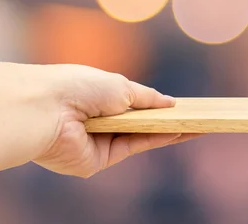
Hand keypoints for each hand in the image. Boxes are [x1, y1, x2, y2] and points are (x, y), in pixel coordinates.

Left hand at [0, 62, 199, 177]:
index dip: (157, 105)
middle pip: (141, 123)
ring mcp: (101, 142)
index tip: (181, 106)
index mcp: (100, 98)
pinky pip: (135, 147)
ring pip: (142, 136)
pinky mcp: (100, 160)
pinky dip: (158, 140)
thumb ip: (148, 97)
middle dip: (168, 119)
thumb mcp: (122, 86)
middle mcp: (101, 121)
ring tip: (199, 124)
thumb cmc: (81, 87)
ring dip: (170, 130)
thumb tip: (172, 102)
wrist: (48, 109)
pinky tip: (181, 131)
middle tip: (197, 116)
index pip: (134, 104)